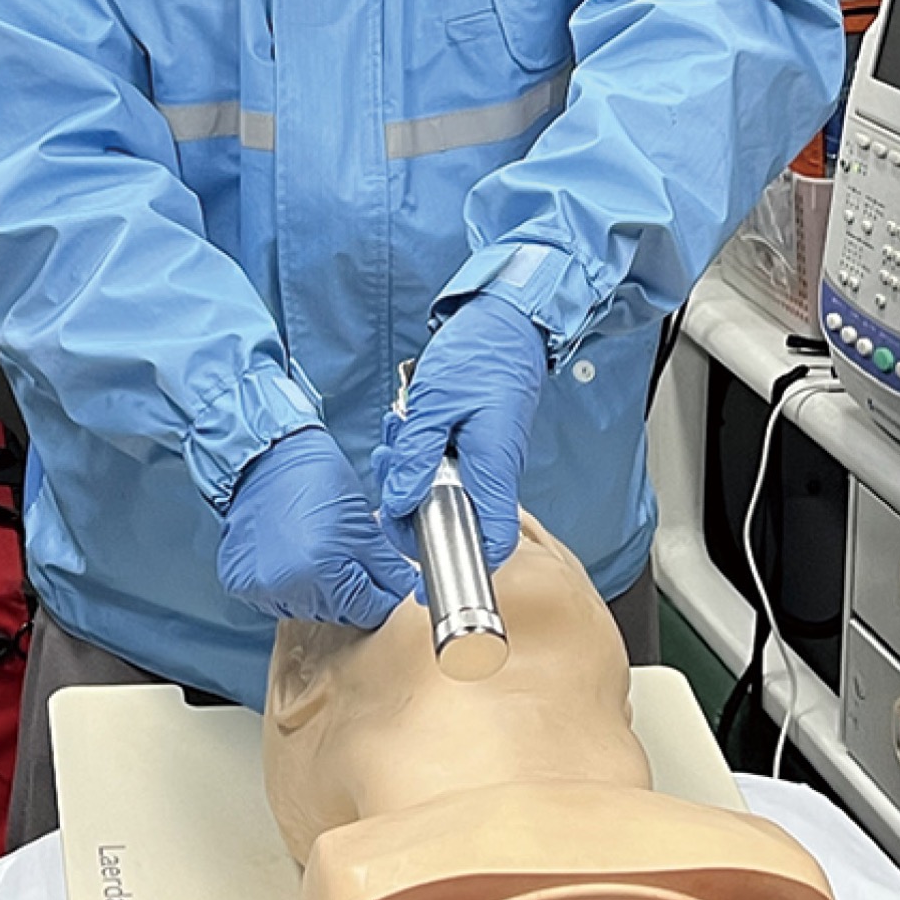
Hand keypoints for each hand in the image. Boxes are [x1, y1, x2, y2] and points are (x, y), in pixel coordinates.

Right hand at [217, 428, 416, 627]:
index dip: (383, 590)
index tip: (383, 575)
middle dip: (352, 588)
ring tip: (315, 547)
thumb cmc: (313, 476)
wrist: (264, 456)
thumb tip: (404, 589)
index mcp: (323, 570)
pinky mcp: (241, 584)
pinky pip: (280, 599)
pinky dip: (291, 583)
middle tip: (346, 551)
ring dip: (320, 588)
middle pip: (341, 613)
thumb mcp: (362, 520)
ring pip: (311, 609)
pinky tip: (291, 553)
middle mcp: (289, 587)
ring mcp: (262, 589)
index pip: (371, 609)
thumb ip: (387, 565)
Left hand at [374, 294, 546, 569]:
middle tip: (394, 465)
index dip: (459, 567)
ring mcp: (486, 457)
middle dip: (410, 501)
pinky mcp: (476, 442)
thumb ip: (416, 457)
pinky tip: (410, 425)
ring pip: (442, 488)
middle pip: (452, 517)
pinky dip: (421, 449)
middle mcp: (494, 470)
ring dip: (411, 468)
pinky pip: (444, 463)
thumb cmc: (479, 354)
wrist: (506, 319)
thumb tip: (397, 505)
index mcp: (491, 468)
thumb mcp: (435, 404)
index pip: (488, 541)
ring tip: (401, 432)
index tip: (422, 581)